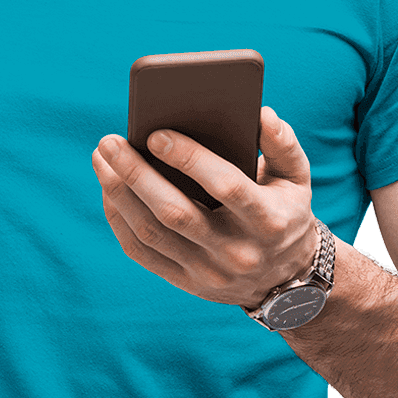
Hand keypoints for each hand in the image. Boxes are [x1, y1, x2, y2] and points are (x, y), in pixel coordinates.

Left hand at [92, 106, 317, 310]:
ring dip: (118, 193)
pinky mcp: (187, 284)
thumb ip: (283, 143)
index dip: (190, 159)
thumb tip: (261, 113)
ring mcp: (209, 273)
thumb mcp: (297, 177)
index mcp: (268, 221)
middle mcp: (237, 251)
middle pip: (175, 212)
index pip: (225, 186)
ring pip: (151, 232)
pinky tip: (108, 189)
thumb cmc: (285, 210)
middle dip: (136, 174)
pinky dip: (119, 219)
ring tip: (101, 159)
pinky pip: (142, 252)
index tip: (155, 134)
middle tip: (109, 141)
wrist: (286, 279)